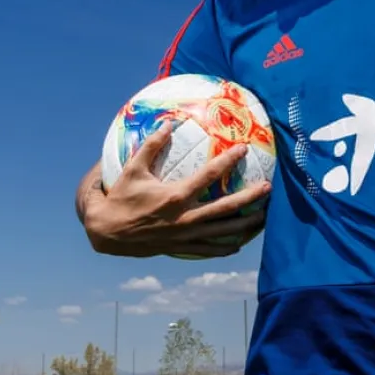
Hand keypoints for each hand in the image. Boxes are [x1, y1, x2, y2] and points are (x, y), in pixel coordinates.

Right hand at [78, 122, 270, 258]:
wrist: (107, 232)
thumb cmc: (120, 197)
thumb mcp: (133, 169)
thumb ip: (151, 146)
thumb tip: (168, 124)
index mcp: (175, 196)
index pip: (209, 175)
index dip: (228, 160)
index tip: (244, 149)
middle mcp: (184, 218)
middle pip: (226, 208)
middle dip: (250, 197)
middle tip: (268, 187)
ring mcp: (185, 236)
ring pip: (223, 232)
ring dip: (246, 225)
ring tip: (265, 217)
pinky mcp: (181, 249)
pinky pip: (209, 249)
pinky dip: (226, 247)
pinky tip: (240, 243)